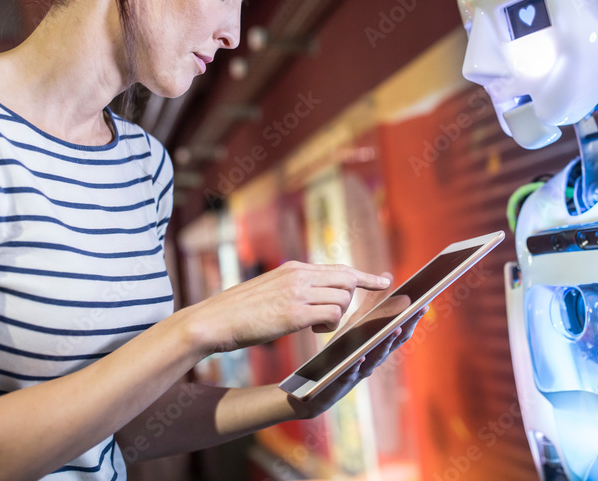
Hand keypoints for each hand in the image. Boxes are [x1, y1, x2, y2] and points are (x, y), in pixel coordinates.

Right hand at [187, 261, 390, 354]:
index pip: (339, 267)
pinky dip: (329, 326)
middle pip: (348, 281)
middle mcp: (299, 275)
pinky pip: (332, 315)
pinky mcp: (294, 313)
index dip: (364, 276)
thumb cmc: (239, 311)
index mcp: (294, 268)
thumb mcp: (271, 290)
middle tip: (336, 316)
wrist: (214, 320)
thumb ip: (295, 288)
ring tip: (314, 325)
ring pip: (343, 299)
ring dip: (336, 317)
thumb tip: (317, 297)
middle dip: (350, 300)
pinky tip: (312, 330)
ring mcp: (297, 292)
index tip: (384, 280)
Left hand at [288, 304, 428, 418]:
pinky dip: (357, 365)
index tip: (423, 303)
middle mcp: (373, 359)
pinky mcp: (342, 382)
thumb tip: (387, 277)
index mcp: (376, 346)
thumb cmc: (339, 354)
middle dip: (405, 327)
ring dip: (386, 344)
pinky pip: (351, 373)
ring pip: (376, 358)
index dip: (412, 318)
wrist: (314, 387)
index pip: (399, 331)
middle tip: (415, 312)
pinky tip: (361, 356)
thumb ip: (372, 306)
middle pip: (393, 343)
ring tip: (393, 329)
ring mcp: (359, 372)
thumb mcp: (355, 326)